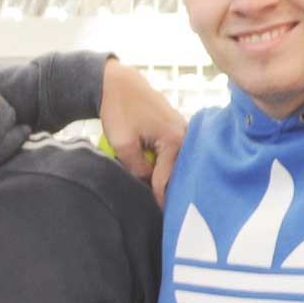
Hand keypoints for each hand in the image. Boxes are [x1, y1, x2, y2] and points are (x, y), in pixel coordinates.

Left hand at [97, 59, 187, 203]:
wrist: (118, 84)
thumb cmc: (119, 110)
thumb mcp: (123, 144)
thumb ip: (137, 168)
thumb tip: (147, 183)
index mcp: (174, 139)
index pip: (166, 179)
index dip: (158, 199)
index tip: (158, 218)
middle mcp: (185, 136)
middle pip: (176, 173)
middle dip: (167, 190)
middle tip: (161, 213)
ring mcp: (182, 132)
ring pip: (175, 165)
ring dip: (166, 178)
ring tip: (159, 198)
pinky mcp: (175, 131)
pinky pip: (173, 155)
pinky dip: (164, 166)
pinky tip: (156, 177)